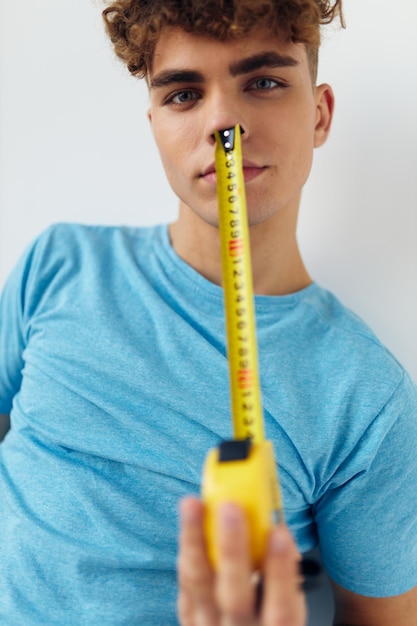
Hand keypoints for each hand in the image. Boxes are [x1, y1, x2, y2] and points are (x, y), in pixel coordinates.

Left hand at [177, 497, 305, 625]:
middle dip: (233, 549)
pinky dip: (186, 552)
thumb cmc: (266, 615)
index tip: (278, 532)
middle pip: (235, 597)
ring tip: (193, 505)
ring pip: (199, 585)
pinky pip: (184, 585)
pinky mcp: (189, 618)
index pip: (281, 609)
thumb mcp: (285, 602)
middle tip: (231, 508)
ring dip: (195, 540)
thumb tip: (276, 524)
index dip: (280, 570)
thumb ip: (284, 572)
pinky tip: (187, 525)